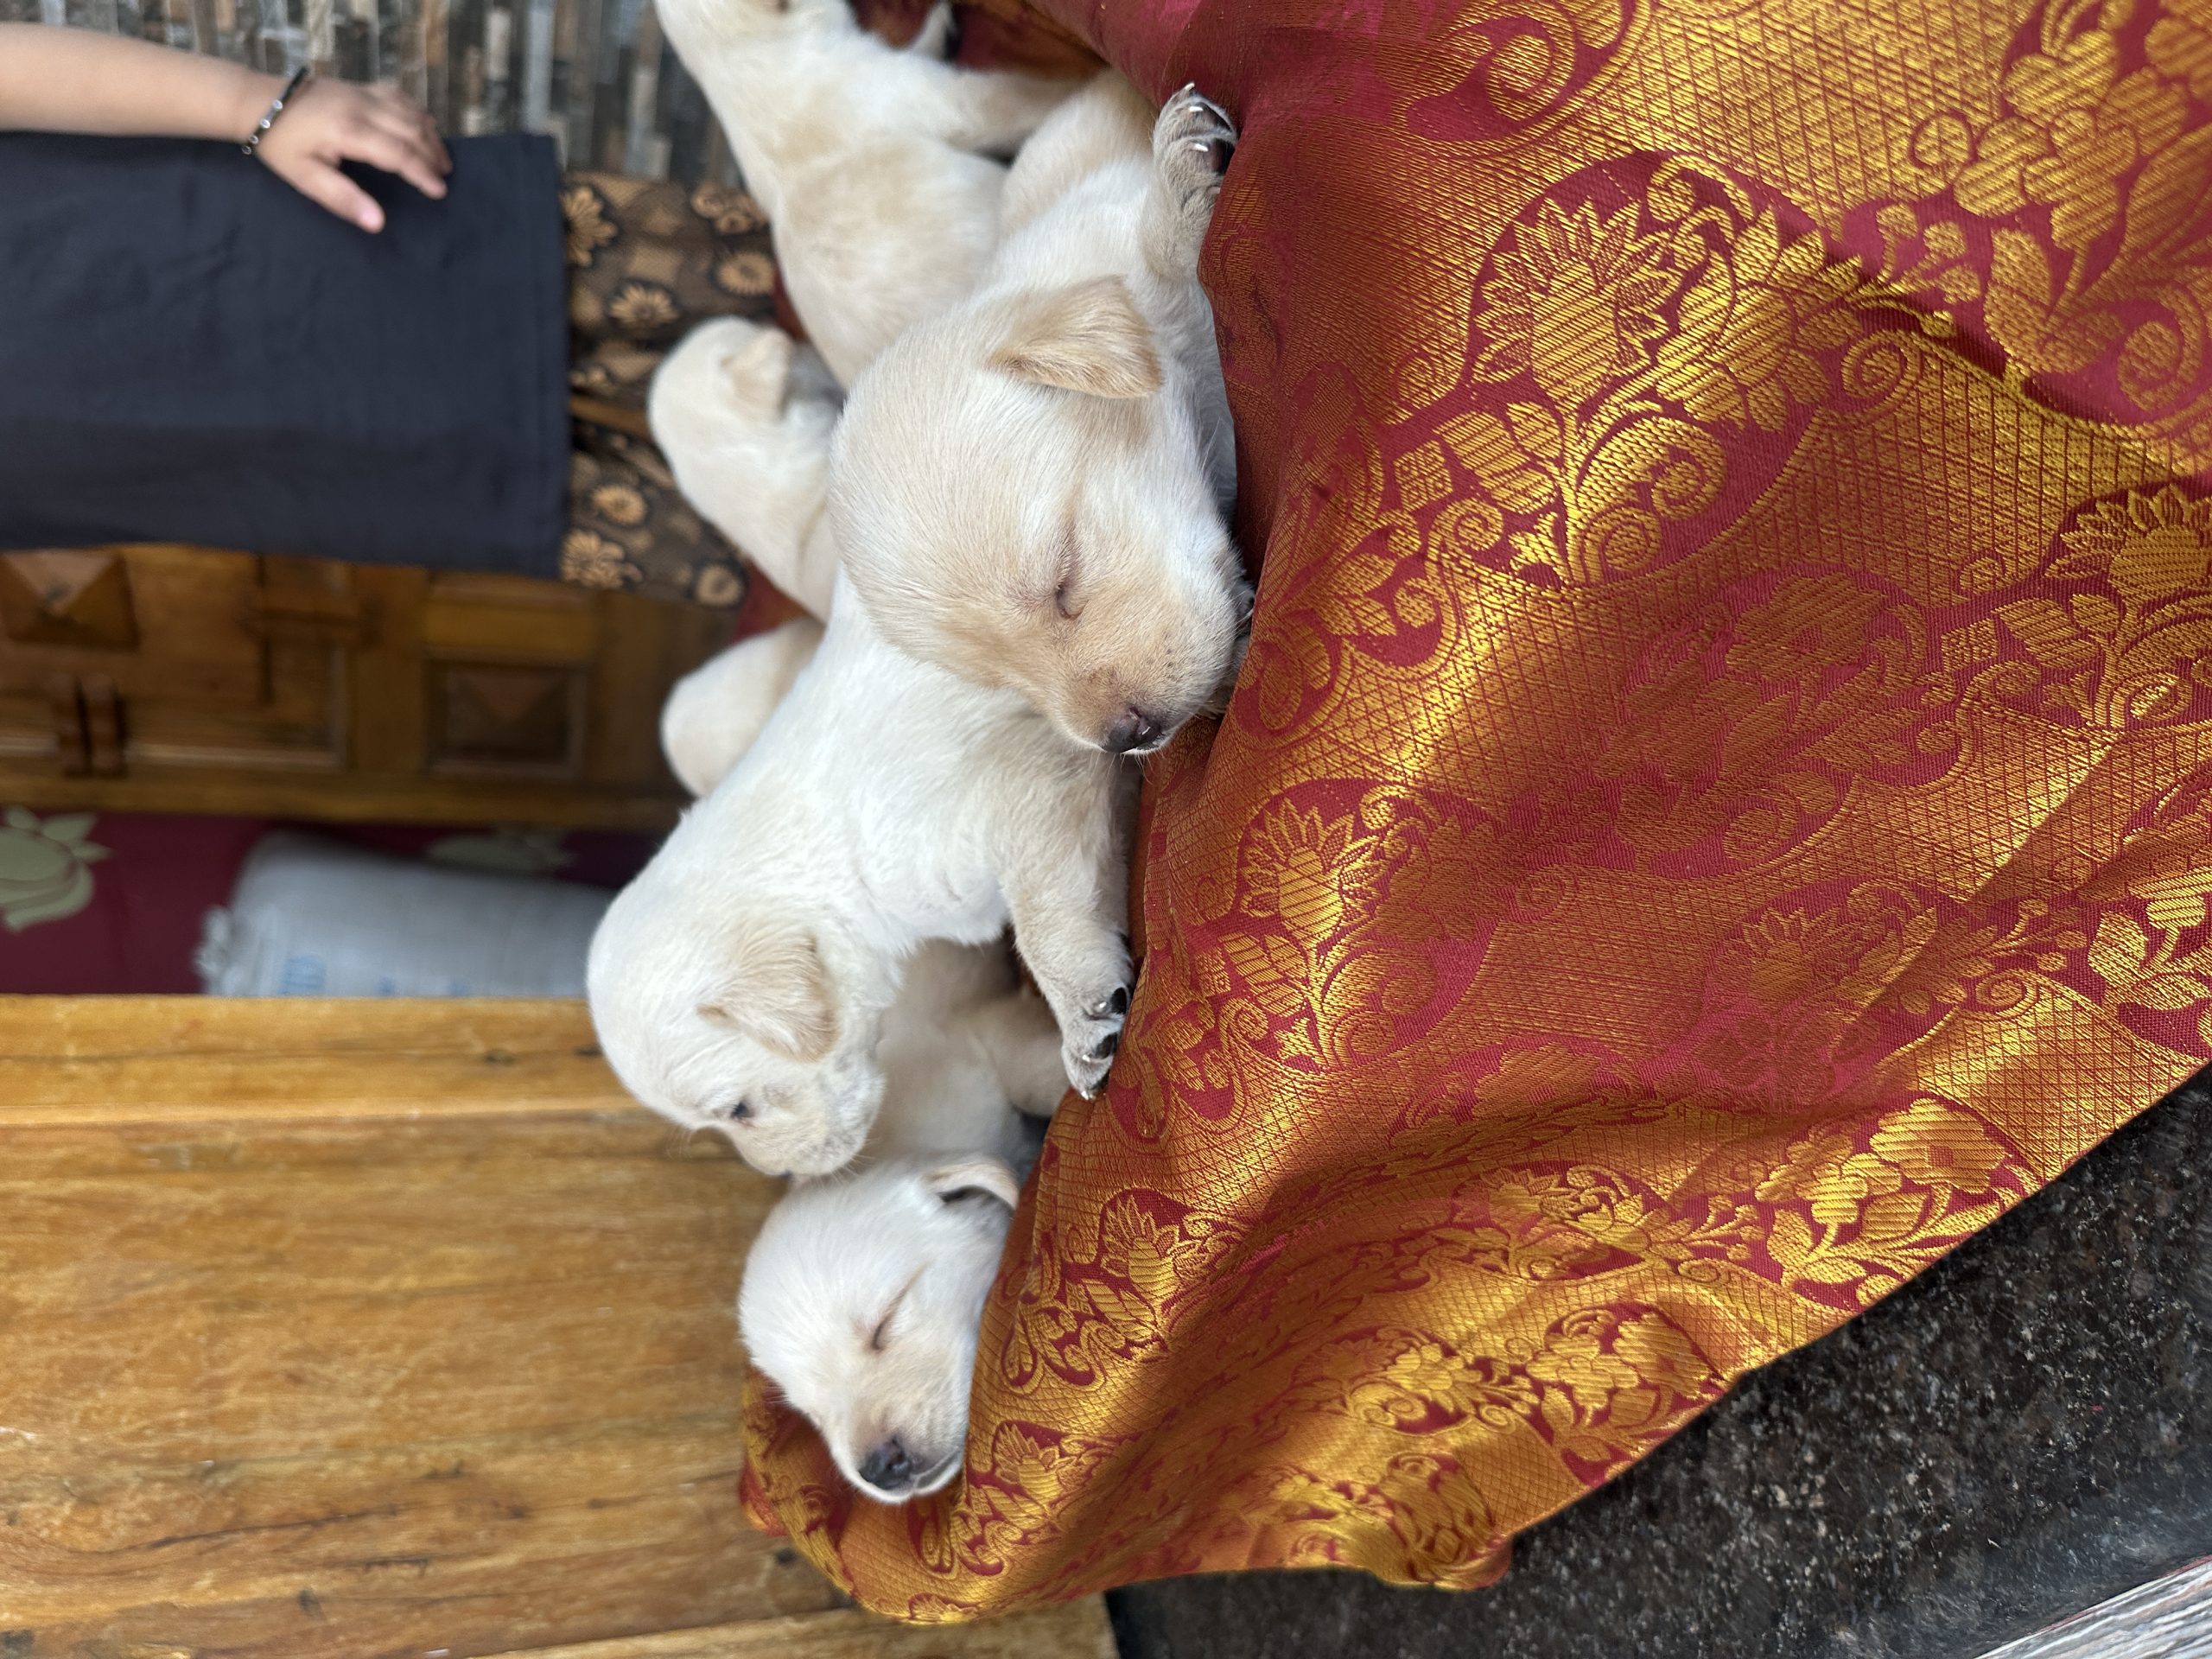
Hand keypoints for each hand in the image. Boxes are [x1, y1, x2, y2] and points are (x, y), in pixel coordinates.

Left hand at [249, 76, 451, 231]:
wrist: (258, 101)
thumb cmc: (281, 145)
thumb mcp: (306, 178)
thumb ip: (343, 199)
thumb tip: (378, 223)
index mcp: (349, 131)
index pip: (398, 153)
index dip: (422, 173)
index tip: (438, 190)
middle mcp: (361, 108)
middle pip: (411, 129)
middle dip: (433, 154)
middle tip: (445, 176)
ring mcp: (361, 93)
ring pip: (409, 110)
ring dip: (429, 133)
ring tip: (440, 156)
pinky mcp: (358, 86)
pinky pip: (397, 95)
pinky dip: (416, 111)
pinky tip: (423, 124)